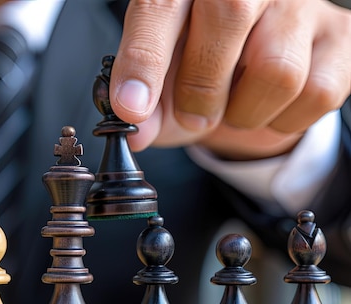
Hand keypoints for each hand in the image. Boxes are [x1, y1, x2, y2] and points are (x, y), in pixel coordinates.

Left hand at [110, 0, 350, 159]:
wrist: (258, 62)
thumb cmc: (202, 64)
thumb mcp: (163, 83)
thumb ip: (146, 106)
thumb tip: (135, 131)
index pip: (161, 6)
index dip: (144, 59)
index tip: (131, 106)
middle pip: (229, 18)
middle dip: (200, 87)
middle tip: (192, 112)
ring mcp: (300, 4)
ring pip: (277, 69)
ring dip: (244, 111)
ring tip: (233, 104)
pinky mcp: (339, 35)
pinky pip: (316, 93)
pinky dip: (283, 119)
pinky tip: (267, 104)